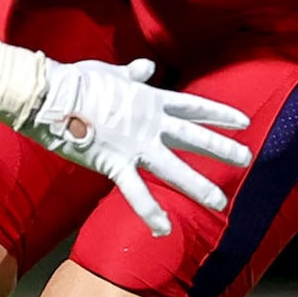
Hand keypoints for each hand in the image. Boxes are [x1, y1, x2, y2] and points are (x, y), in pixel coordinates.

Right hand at [23, 58, 252, 237]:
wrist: (50, 95)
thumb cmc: (75, 81)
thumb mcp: (110, 72)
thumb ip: (132, 73)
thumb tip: (146, 66)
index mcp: (149, 100)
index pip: (193, 107)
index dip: (219, 114)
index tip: (243, 122)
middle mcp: (149, 124)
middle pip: (193, 138)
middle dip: (222, 149)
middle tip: (247, 159)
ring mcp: (134, 145)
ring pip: (173, 169)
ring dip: (197, 186)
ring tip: (220, 203)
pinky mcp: (114, 162)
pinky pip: (135, 192)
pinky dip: (149, 212)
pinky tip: (164, 230)